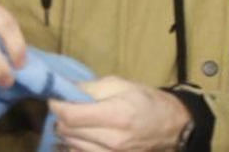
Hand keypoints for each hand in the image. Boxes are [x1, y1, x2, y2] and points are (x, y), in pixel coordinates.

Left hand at [48, 78, 191, 151]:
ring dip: (69, 131)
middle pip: (66, 131)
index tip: (55, 97)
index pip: (71, 115)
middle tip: (69, 106)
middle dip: (62, 117)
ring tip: (81, 120)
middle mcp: (111, 140)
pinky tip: (86, 134)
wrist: (172, 127)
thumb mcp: (124, 85)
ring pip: (69, 144)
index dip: (57, 105)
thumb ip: (91, 88)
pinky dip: (75, 144)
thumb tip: (62, 87)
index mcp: (117, 115)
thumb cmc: (148, 101)